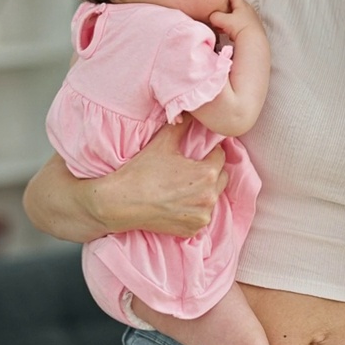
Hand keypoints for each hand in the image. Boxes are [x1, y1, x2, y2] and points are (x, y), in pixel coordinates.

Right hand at [105, 116, 228, 237]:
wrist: (122, 203)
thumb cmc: (142, 172)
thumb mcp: (163, 143)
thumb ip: (181, 126)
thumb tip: (190, 114)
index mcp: (207, 174)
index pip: (220, 156)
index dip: (211, 150)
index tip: (203, 150)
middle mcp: (209, 197)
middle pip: (221, 177)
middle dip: (211, 170)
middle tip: (193, 167)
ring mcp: (202, 216)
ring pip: (213, 197)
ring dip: (205, 190)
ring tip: (185, 185)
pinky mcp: (192, 229)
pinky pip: (202, 214)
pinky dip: (195, 208)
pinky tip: (180, 201)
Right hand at [208, 0, 262, 42]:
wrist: (254, 42)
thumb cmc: (240, 28)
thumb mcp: (223, 20)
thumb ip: (215, 16)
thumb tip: (211, 17)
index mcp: (241, 4)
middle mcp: (248, 10)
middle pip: (236, 3)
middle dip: (227, 4)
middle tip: (218, 6)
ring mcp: (251, 19)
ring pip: (237, 14)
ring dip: (230, 17)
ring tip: (222, 23)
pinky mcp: (252, 29)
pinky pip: (240, 24)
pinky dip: (234, 26)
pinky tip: (230, 32)